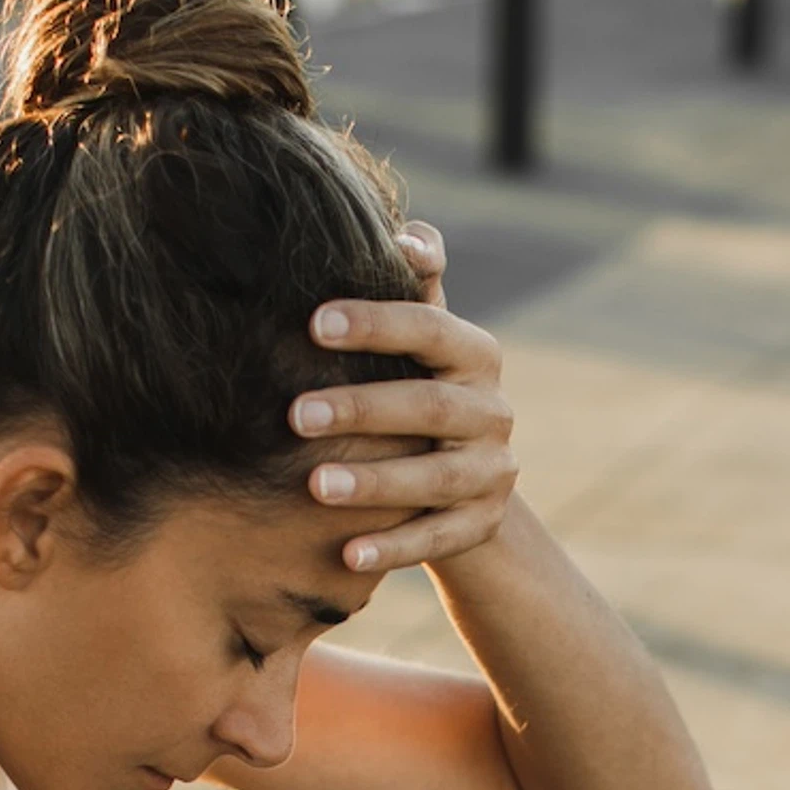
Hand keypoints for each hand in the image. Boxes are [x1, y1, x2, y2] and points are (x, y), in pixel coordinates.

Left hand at [293, 222, 517, 575]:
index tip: (314, 323)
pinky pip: (440, 538)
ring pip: (436, 478)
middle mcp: (494, 412)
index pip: (431, 330)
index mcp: (475, 356)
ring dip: (375, 482)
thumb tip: (409, 234)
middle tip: (295, 414)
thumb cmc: (419, 388)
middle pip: (430, 408)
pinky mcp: (483, 524)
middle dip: (363, 409)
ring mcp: (494, 472)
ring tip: (314, 486)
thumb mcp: (420, 342)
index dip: (378, 325)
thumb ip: (414, 290)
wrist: (465, 480)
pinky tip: (348, 555)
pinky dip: (395, 548)